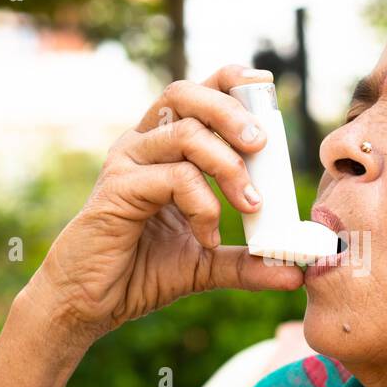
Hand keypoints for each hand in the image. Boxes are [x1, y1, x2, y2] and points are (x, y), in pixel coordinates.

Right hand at [29, 64, 304, 345]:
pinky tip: (206, 236)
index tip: (264, 86)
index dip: (228, 81)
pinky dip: (203, 204)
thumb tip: (297, 273)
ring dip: (228, 165)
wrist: (89, 304)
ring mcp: (127, 164)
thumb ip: (248, 262)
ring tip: (250, 204)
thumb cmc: (139, 273)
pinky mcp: (118, 189)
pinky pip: (174, 177)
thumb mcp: (206, 264)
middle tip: (262, 146)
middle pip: (187, 95)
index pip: (196, 94)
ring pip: (186, 133)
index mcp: (161, 149)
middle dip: (232, 112)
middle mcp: (142, 146)